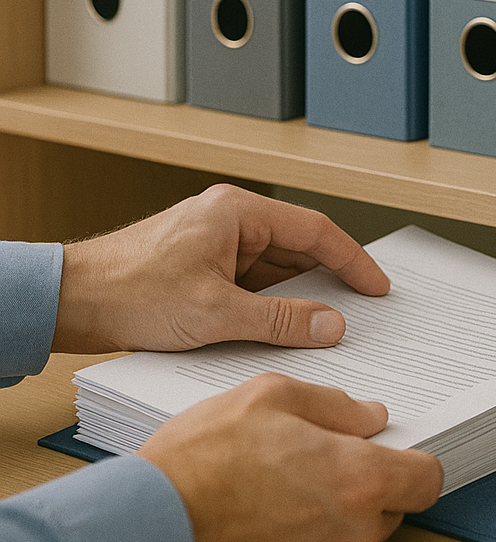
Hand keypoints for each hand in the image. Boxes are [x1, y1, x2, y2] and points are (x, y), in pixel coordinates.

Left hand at [52, 184, 389, 352]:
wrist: (72, 300)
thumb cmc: (130, 290)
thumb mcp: (216, 312)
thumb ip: (281, 320)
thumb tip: (331, 324)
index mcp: (240, 212)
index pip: (316, 230)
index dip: (353, 260)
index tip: (376, 285)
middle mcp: (232, 220)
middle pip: (299, 248)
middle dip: (329, 280)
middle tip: (361, 310)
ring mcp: (218, 242)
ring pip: (277, 268)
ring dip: (299, 296)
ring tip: (325, 327)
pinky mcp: (205, 265)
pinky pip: (253, 282)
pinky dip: (272, 304)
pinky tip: (283, 329)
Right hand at [138, 373, 443, 541]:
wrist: (147, 524)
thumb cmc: (204, 459)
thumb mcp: (273, 396)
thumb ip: (334, 404)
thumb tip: (368, 416)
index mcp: (358, 480)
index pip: (428, 479)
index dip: (418, 457)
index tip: (397, 443)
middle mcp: (350, 531)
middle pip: (394, 504)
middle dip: (374, 475)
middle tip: (333, 445)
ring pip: (359, 526)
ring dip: (342, 499)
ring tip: (294, 466)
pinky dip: (313, 522)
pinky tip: (275, 495)